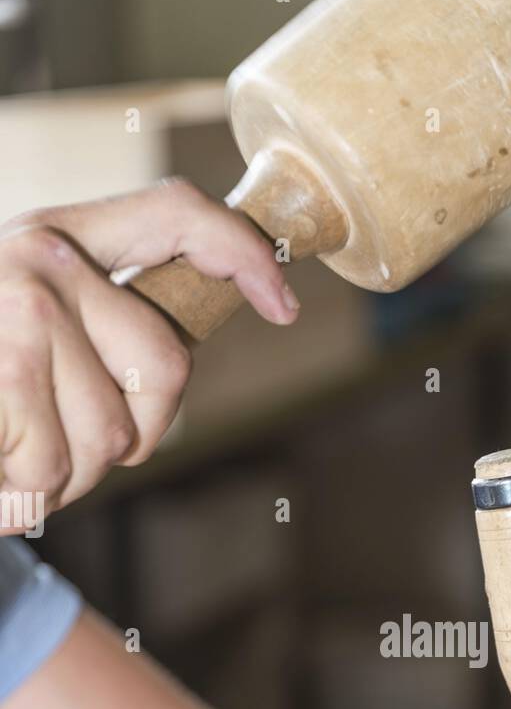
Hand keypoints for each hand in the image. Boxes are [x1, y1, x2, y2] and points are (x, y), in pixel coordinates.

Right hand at [0, 180, 297, 529]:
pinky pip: (51, 463)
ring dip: (70, 474)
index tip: (285, 306)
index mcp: (63, 233)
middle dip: (131, 437)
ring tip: (20, 457)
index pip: (177, 215)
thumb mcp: (36, 332)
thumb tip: (238, 312)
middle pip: (165, 368)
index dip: (243, 255)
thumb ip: (106, 323)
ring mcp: (12, 307)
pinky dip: (23, 494)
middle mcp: (39, 254)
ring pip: (111, 434)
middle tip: (74, 449)